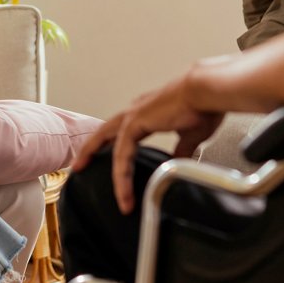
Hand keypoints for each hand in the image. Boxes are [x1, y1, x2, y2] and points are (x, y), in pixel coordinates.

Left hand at [71, 76, 223, 214]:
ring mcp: (134, 115)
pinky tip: (122, 190)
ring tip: (83, 174)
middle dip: (90, 148)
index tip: (111, 160)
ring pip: (107, 141)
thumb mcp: (190, 134)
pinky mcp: (135, 122)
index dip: (113, 145)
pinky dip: (121, 173)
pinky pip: (121, 153)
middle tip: (77, 164)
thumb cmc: (203, 107)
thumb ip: (180, 148)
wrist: (206, 92)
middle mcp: (137, 111)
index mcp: (149, 112)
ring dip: (94, 158)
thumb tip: (177, 162)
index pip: (124, 131)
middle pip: (105, 132)